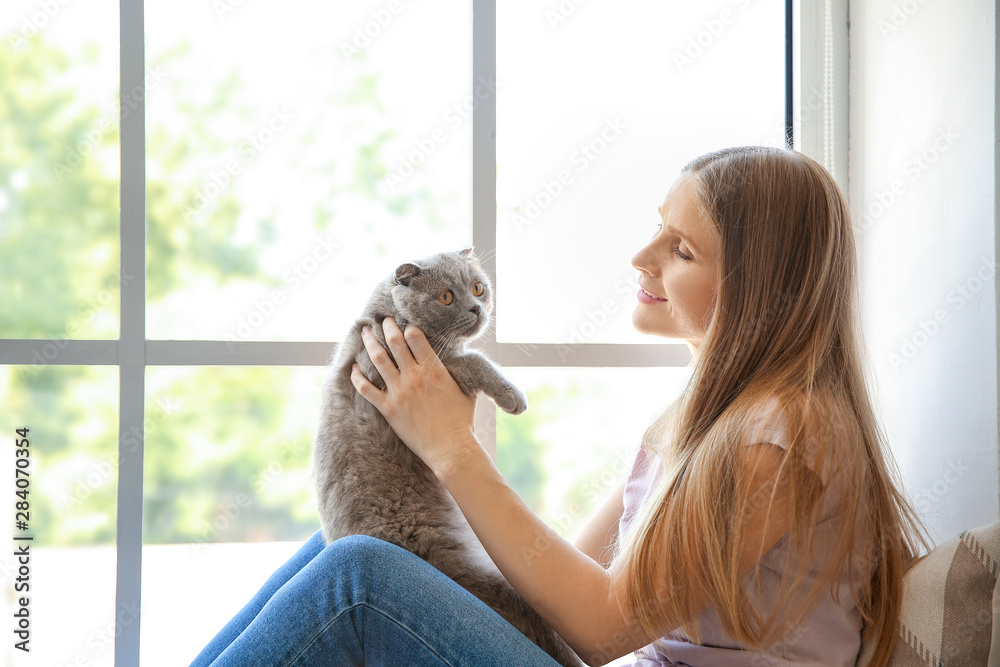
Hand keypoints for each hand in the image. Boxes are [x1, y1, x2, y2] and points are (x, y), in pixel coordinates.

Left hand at [350, 317, 479, 476]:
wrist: (450, 448)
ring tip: (365, 332)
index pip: (415, 337)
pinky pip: (366, 388)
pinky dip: (358, 376)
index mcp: (433, 369)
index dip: (408, 327)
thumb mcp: (466, 390)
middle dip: (387, 326)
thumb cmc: (461, 421)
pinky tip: (354, 369)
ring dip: (370, 343)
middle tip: (383, 320)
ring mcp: (399, 392)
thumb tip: (461, 360)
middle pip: (395, 342)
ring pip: (378, 359)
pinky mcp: (388, 408)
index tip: (405, 324)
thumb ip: (459, 372)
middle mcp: (414, 376)